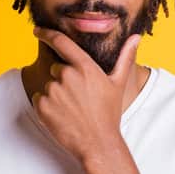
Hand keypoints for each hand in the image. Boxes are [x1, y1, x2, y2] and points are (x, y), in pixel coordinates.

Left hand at [31, 26, 139, 161]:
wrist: (98, 143)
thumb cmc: (109, 113)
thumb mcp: (118, 84)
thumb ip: (125, 57)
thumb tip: (136, 37)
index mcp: (85, 67)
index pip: (61, 42)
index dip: (47, 33)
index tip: (38, 30)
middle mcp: (67, 75)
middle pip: (56, 69)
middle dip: (63, 80)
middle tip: (78, 99)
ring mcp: (53, 91)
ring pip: (48, 85)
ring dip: (56, 95)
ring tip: (72, 109)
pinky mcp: (42, 106)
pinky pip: (39, 99)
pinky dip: (46, 106)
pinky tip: (62, 116)